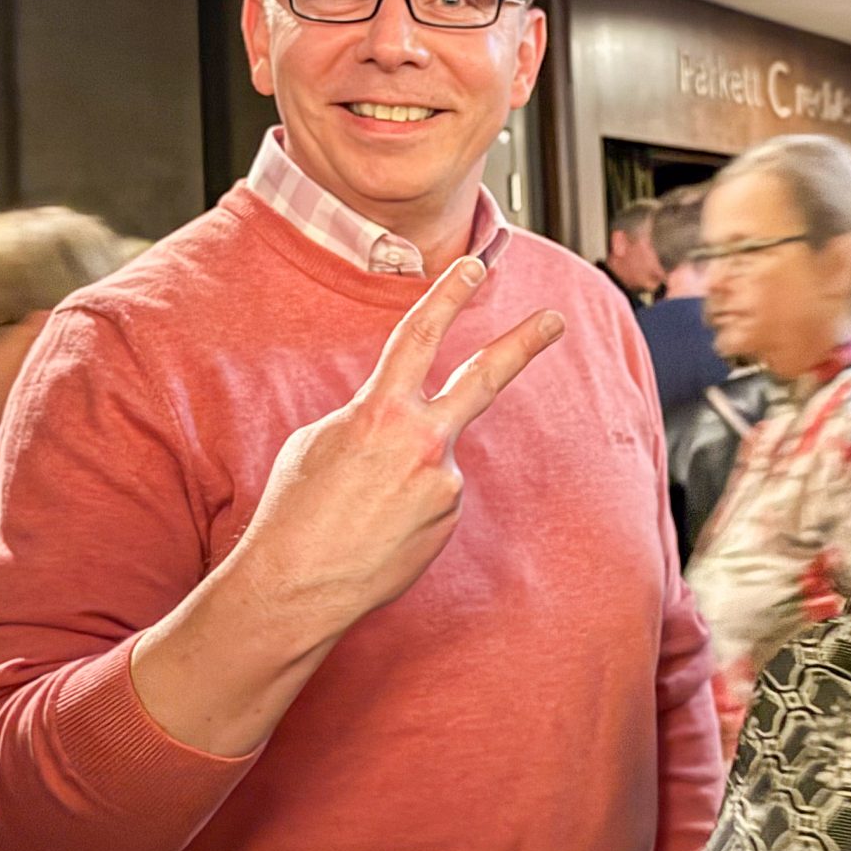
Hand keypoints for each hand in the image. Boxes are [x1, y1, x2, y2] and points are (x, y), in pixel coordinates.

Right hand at [131, 257, 562, 754]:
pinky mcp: (449, 518)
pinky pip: (435, 496)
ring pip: (437, 458)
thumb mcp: (320, 439)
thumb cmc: (296, 510)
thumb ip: (371, 415)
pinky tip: (380, 528)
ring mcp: (444, 483)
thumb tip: (401, 419)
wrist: (300, 585)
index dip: (448, 295)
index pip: (421, 336)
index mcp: (381, 411)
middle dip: (523, 343)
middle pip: (485, 378)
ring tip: (364, 507)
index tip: (473, 265)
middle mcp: (424, 441)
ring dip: (408, 474)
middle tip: (553, 319)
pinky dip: (411, 505)